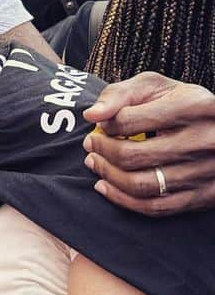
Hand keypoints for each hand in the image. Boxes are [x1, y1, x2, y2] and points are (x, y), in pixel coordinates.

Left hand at [82, 72, 214, 215]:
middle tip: (91, 146)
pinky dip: (123, 200)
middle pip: (133, 156)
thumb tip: (91, 115)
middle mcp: (205, 141)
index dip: (106, 125)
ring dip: (108, 176)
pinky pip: (155, 207)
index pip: (130, 120)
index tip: (101, 126)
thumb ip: (120, 94)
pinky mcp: (206, 196)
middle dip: (102, 152)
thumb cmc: (182, 104)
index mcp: (194, 107)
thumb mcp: (156, 87)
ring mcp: (207, 172)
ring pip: (141, 185)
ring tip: (95, 163)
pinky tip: (106, 186)